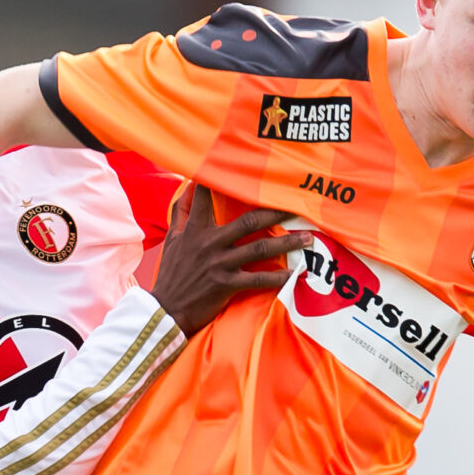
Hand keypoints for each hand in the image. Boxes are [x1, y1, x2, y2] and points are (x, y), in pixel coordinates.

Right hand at [150, 186, 309, 336]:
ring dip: (286, 243)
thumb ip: (182, 211)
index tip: (244, 165)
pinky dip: (277, 278)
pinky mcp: (226, 285)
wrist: (166, 310)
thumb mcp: (173, 239)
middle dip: (274, 212)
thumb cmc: (172, 273)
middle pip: (248, 221)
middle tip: (296, 205)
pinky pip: (258, 279)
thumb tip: (188, 184)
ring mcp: (219, 264)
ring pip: (259, 248)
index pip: (206, 195)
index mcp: (195, 229)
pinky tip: (294, 274)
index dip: (221, 178)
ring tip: (307, 239)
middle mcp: (209, 243)